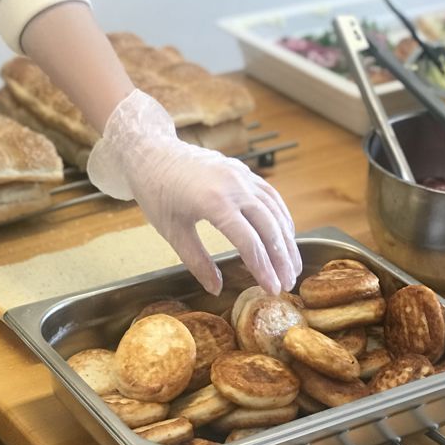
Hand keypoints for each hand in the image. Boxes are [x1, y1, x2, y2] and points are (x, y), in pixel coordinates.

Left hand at [87, 90, 301, 295]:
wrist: (153, 154)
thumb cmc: (157, 194)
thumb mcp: (173, 233)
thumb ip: (197, 262)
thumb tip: (216, 289)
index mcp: (214, 203)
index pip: (249, 242)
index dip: (264, 269)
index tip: (272, 290)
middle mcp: (235, 186)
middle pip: (270, 228)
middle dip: (282, 259)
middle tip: (288, 284)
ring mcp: (242, 176)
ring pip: (275, 211)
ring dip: (287, 241)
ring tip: (292, 266)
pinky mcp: (244, 171)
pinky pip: (271, 196)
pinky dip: (282, 218)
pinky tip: (286, 236)